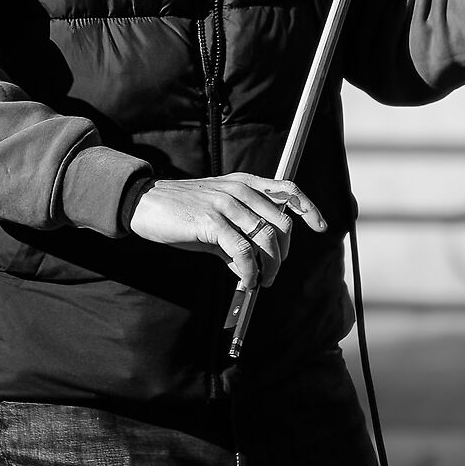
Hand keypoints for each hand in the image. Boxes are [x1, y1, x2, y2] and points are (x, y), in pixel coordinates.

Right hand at [128, 174, 326, 288]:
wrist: (143, 204)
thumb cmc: (179, 212)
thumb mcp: (213, 221)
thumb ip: (236, 240)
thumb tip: (251, 270)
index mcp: (244, 184)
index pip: (288, 190)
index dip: (308, 208)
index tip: (320, 226)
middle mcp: (239, 190)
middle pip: (282, 223)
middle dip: (283, 253)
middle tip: (273, 273)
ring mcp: (226, 204)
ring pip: (266, 239)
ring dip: (270, 267)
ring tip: (261, 281)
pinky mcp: (211, 222)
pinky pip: (243, 252)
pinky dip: (249, 272)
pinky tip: (246, 281)